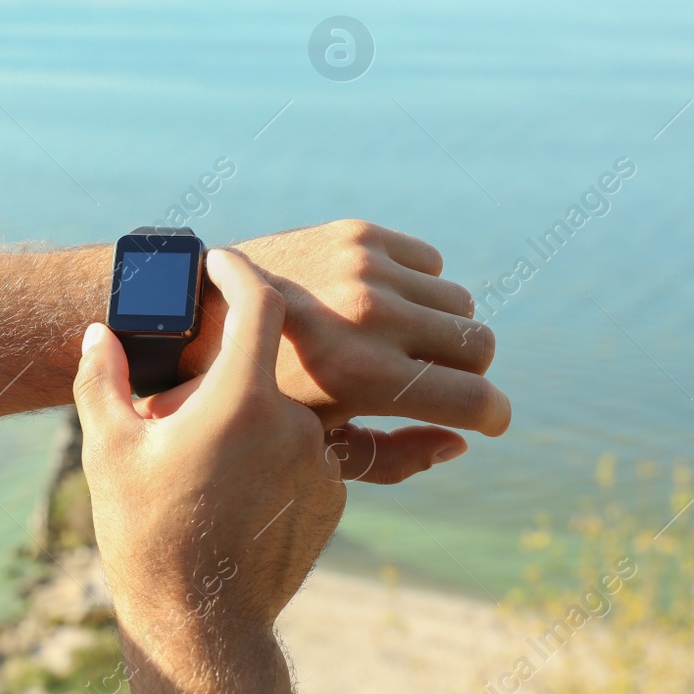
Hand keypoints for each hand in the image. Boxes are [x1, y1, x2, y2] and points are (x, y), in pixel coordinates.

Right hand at [73, 249, 343, 693]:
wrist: (201, 627)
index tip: (219, 261)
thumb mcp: (109, 450)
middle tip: (180, 404)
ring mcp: (321, 461)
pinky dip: (273, 455)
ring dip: (250, 418)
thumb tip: (99, 333)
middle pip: (266, 365)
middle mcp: (295, 423)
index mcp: (240, 400)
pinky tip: (232, 492)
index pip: (260, 302)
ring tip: (203, 462)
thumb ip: (103, 379)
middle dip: (225, 371)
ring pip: (286, 412)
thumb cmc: (145, 535)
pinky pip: (305, 452)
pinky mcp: (335, 495)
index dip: (239, 271)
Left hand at [181, 220, 510, 471]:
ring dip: (440, 327)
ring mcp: (366, 268)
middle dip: (468, 370)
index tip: (485, 418)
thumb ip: (393, 458)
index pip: (476, 398)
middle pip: (480, 345)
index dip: (492, 415)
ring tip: (399, 343)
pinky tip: (378, 303)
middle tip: (434, 380)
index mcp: (365, 377)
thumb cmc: (259, 394)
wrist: (200, 314)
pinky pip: (430, 262)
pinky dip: (416, 286)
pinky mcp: (358, 234)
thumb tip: (460, 443)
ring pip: (459, 303)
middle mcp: (373, 316)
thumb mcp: (317, 446)